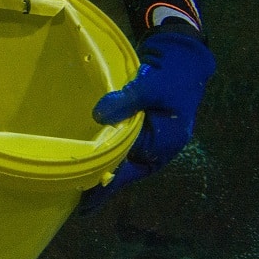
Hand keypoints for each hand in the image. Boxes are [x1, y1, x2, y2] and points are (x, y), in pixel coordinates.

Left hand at [80, 30, 215, 211]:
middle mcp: (158, 147)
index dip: (106, 184)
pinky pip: (123, 146)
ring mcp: (151, 138)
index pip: (130, 169)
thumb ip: (126, 101)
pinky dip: (108, 153)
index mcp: (165, 143)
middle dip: (103, 184)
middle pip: (126, 170)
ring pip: (124, 160)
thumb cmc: (172, 74)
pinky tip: (91, 157)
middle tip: (76, 198)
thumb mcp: (150, 86)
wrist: (183, 56)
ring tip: (78, 182)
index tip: (86, 201)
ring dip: (104, 169)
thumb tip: (99, 116)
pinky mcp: (143, 127)